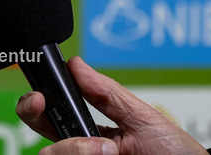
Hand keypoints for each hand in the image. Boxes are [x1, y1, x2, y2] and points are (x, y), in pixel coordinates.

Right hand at [16, 57, 208, 154]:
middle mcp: (82, 152)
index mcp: (92, 133)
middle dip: (39, 118)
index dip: (35, 103)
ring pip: (49, 154)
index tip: (39, 96)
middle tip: (57, 116)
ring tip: (108, 151)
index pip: (51, 116)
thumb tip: (76, 65)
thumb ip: (107, 93)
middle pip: (40, 134)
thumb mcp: (143, 118)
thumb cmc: (175, 154)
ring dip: (74, 148)